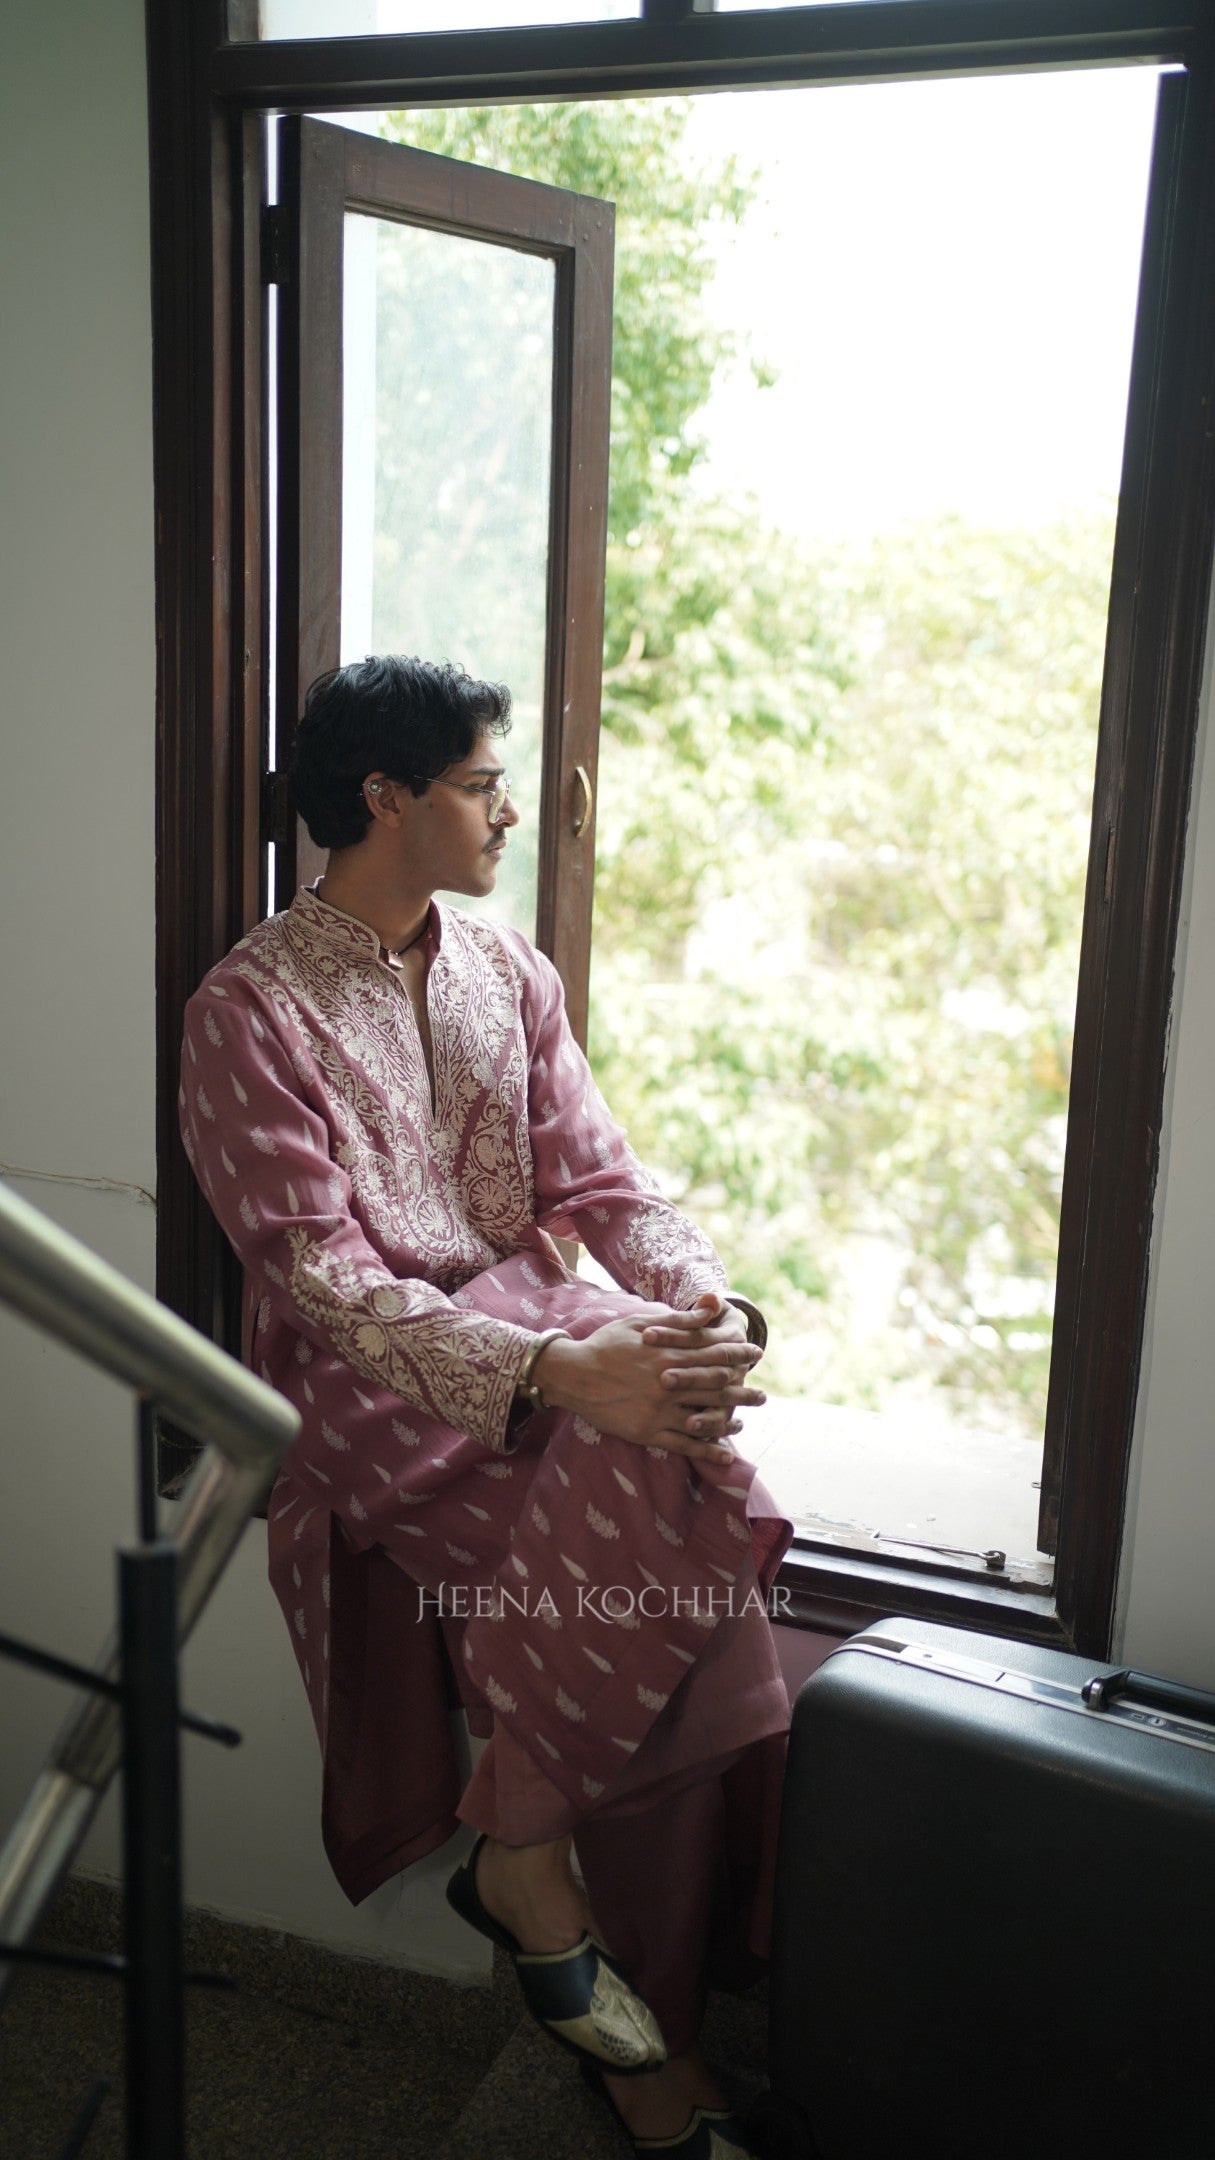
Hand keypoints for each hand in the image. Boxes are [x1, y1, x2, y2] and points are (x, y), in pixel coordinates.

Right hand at [531, 1300, 764, 1463]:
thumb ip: (681, 1318)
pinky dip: (708, 1450)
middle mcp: (670, 1382)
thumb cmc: (607, 1344)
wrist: (573, 1375)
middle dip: (742, 1389)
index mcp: (670, 1353)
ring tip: (747, 1419)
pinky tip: (725, 1453)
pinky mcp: (648, 1431)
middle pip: (717, 1386)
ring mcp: (660, 1410)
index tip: (756, 1354)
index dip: (739, 1354)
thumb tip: (713, 1305)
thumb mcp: (642, 1321)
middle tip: (762, 1394)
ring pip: (705, 1417)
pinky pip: (685, 1444)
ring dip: (730, 1418)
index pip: (715, 1353)